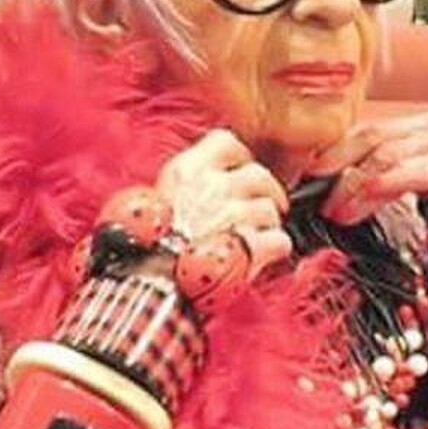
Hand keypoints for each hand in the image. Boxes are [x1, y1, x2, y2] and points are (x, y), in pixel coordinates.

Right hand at [156, 129, 292, 275]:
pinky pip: (279, 240)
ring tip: (252, 239)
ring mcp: (233, 214)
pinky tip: (263, 256)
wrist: (150, 285)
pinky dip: (275, 249)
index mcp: (186, 172)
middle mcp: (212, 186)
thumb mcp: (155, 204)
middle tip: (258, 210)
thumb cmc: (147, 252)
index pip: (226, 143)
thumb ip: (186, 189)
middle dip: (264, 193)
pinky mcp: (250, 245)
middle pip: (258, 175)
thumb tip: (205, 188)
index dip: (239, 159)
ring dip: (267, 225)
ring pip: (270, 209)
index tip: (239, 174)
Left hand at [312, 109, 427, 224]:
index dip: (338, 150)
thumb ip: (396, 172)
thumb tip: (345, 186)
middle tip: (321, 200)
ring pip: (393, 158)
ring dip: (357, 187)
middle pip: (378, 141)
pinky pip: (421, 175)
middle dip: (341, 171)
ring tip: (340, 211)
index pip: (374, 130)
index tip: (311, 173)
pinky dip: (389, 184)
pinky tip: (370, 196)